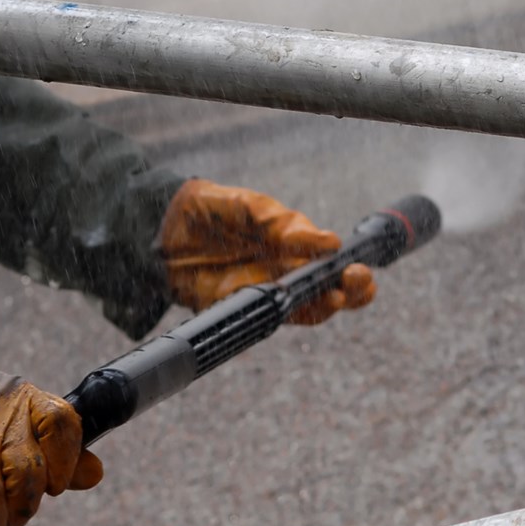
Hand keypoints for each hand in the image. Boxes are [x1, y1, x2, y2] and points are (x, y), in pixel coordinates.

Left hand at [159, 179, 376, 324]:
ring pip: (305, 310)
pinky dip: (278, 314)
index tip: (358, 267)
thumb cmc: (215, 210)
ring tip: (334, 297)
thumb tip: (327, 242)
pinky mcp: (239, 306)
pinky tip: (288, 302)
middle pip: (330, 293)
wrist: (166, 225)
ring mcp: (265, 292)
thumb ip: (284, 224)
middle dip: (350, 292)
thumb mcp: (251, 208)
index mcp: (295, 246)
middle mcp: (286, 273)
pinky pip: (264, 318)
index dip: (352, 273)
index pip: (333, 266)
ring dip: (324, 306)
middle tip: (355, 281)